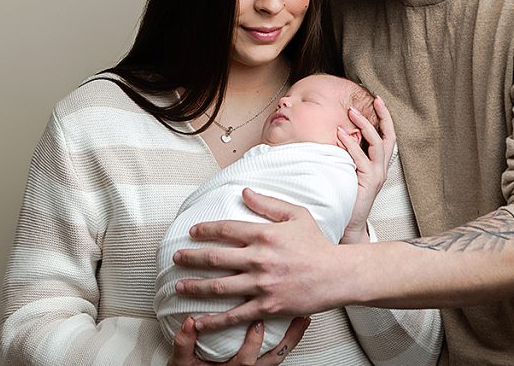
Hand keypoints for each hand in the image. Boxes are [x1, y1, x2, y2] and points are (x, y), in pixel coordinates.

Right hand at [168, 315, 310, 364]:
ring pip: (280, 355)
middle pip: (272, 358)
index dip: (254, 344)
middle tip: (292, 315)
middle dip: (285, 338)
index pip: (246, 362)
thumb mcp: (182, 361)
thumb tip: (189, 322)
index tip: (258, 324)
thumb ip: (185, 344)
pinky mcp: (262, 361)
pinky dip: (292, 337)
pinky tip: (300, 321)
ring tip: (304, 318)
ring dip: (293, 337)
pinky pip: (281, 351)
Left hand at [174, 189, 343, 330]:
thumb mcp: (296, 215)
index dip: (205, 230)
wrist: (337, 275)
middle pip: (215, 257)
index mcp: (264, 235)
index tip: (192, 232)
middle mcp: (259, 259)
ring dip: (195, 287)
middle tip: (176, 258)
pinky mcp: (266, 306)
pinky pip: (235, 315)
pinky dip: (214, 320)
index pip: (226, 229)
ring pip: (219, 287)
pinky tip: (198, 322)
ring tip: (179, 286)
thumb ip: (268, 203)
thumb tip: (244, 192)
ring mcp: (261, 284)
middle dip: (191, 258)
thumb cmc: (318, 244)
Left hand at [337, 96, 396, 243]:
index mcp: (378, 164)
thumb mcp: (348, 170)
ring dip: (365, 126)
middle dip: (383, 116)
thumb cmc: (346, 196)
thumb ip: (348, 154)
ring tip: (351, 113)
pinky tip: (341, 135)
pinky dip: (351, 145)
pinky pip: (361, 159)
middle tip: (373, 99)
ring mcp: (377, 175)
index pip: (386, 136)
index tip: (378, 100)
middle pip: (388, 136)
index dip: (384, 118)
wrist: (348, 222)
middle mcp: (381, 168)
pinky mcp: (369, 182)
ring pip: (377, 144)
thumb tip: (337, 132)